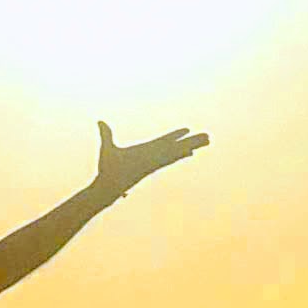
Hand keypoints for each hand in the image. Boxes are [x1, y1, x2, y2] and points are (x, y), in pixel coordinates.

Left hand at [93, 120, 209, 198]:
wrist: (106, 186)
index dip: (175, 136)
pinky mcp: (153, 166)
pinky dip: (180, 154)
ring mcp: (154, 161)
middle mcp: (153, 156)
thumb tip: (100, 122)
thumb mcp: (107, 148)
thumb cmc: (106, 171)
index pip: (163, 141)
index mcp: (145, 151)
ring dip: (191, 146)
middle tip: (206, 136)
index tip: (186, 130)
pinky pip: (169, 158)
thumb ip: (106, 134)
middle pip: (175, 146)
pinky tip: (191, 151)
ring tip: (207, 140)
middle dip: (191, 141)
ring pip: (176, 152)